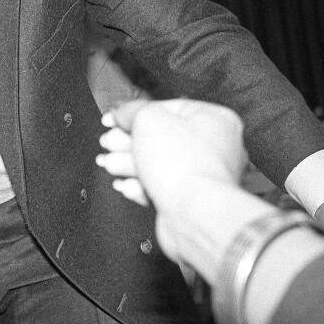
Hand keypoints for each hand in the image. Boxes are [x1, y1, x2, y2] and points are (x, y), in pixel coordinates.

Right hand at [97, 98, 248, 210]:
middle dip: (128, 142)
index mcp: (214, 119)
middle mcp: (214, 146)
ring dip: (129, 163)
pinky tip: (127, 185)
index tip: (114, 120)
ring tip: (111, 164)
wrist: (194, 214)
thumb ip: (131, 111)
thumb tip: (121, 112)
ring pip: (159, 164)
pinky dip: (142, 185)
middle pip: (160, 137)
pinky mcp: (191, 199)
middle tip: (109, 143)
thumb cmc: (184, 166)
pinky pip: (162, 187)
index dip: (135, 114)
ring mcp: (203, 175)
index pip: (166, 108)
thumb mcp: (147, 120)